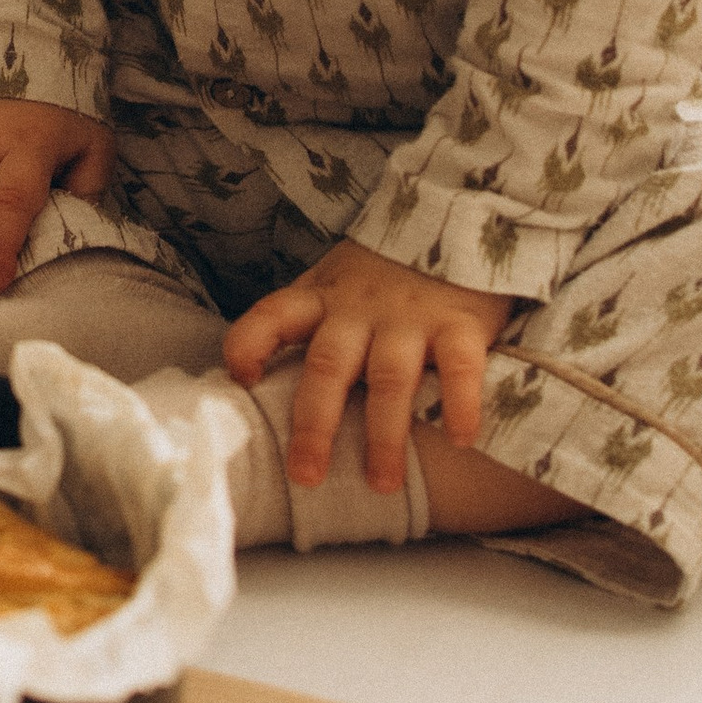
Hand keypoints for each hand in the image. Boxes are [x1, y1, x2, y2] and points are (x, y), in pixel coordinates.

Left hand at [221, 242, 516, 492]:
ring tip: (382, 484)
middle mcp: (360, 308)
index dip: (249, 344)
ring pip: (389, 377)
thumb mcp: (335, 280)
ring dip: (384, 434)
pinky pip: (460, 367)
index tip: (240, 378)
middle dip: (314, 424)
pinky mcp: (461, 322)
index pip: (271, 315)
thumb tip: (259, 381)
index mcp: (322, 296)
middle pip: (328, 365)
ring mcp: (410, 315)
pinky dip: (459, 404)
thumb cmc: (386, 269)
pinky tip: (461, 440)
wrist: (459, 218)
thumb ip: (308, 320)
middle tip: (306, 476)